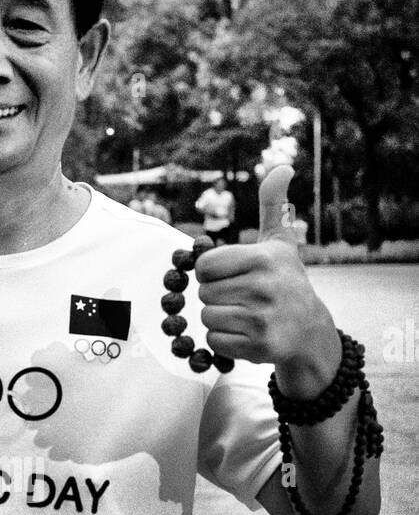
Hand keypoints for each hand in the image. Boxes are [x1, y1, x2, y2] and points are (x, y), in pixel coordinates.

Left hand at [195, 166, 340, 393]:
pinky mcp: (258, 347)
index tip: (227, 274)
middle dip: (216, 295)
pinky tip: (244, 332)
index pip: (205, 266)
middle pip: (204, 292)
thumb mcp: (280, 242)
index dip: (209, 271)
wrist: (308, 330)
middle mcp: (264, 288)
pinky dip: (224, 339)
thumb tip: (282, 167)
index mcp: (263, 259)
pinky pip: (215, 340)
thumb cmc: (286, 281)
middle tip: (240, 296)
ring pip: (207, 317)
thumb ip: (273, 205)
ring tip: (243, 314)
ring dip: (219, 317)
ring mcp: (262, 320)